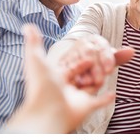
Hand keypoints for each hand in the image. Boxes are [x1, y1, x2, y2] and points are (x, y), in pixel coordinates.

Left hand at [6, 24, 132, 132]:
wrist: (46, 113)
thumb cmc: (41, 87)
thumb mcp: (36, 59)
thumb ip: (33, 42)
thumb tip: (27, 25)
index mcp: (57, 76)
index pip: (73, 64)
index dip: (80, 59)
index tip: (86, 56)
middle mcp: (66, 87)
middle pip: (84, 73)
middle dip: (92, 67)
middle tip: (97, 64)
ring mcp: (76, 97)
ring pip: (92, 85)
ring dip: (99, 78)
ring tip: (102, 75)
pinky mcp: (85, 107)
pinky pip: (98, 102)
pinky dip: (106, 99)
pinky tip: (113, 94)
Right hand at [59, 35, 133, 93]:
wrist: (79, 62)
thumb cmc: (99, 62)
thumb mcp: (109, 59)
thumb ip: (120, 57)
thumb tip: (133, 51)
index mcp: (97, 40)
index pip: (102, 47)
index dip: (106, 59)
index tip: (110, 71)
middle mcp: (84, 42)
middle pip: (90, 53)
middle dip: (95, 68)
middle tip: (100, 81)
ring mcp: (72, 50)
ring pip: (78, 59)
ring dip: (83, 71)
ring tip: (89, 83)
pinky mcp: (63, 59)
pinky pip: (67, 66)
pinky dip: (72, 74)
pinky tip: (77, 83)